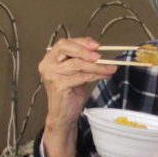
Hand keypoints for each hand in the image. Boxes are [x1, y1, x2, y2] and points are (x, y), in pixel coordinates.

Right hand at [38, 37, 116, 156]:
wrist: (63, 114)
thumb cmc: (69, 92)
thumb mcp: (76, 71)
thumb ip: (81, 60)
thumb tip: (97, 50)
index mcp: (50, 58)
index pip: (65, 43)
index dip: (81, 42)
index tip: (96, 45)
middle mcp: (47, 64)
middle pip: (66, 49)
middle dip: (85, 51)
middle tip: (100, 56)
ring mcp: (51, 75)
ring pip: (77, 64)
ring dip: (97, 66)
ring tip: (110, 67)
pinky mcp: (59, 85)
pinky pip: (81, 76)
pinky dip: (96, 75)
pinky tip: (104, 75)